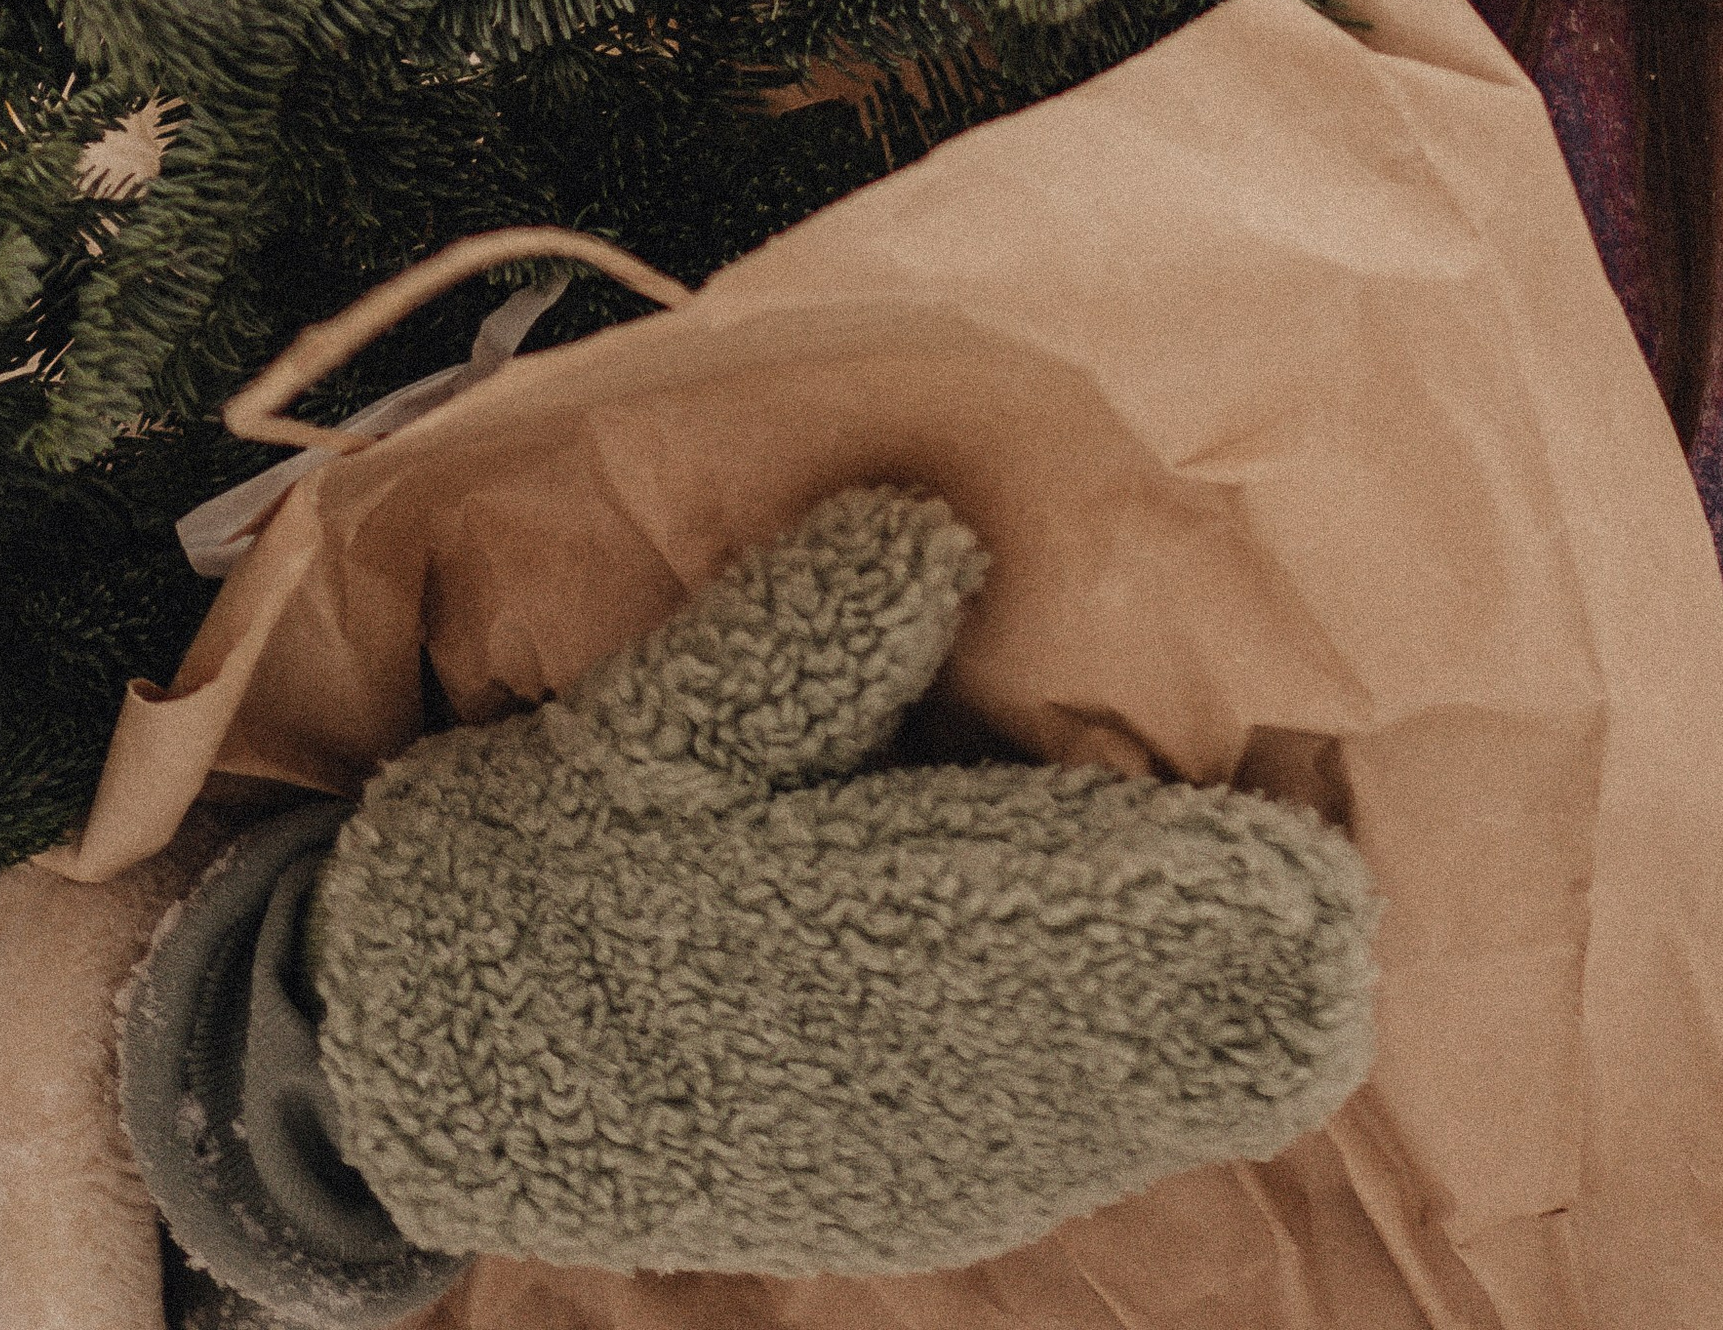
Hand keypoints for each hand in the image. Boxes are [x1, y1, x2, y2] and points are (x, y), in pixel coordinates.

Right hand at [307, 487, 1378, 1278]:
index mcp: (867, 954)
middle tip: (1318, 804)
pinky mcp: (931, 1191)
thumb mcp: (636, 726)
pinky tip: (1170, 951)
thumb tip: (943, 530)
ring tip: (1281, 870)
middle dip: (1285, 928)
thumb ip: (795, 638)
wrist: (404, 1074)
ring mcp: (946, 1164)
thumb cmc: (532, 872)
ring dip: (1238, 983)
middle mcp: (938, 1095)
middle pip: (1215, 1039)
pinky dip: (1166, 1035)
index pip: (1135, 930)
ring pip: (1183, 1092)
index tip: (1306, 783)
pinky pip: (1110, 1122)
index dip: (1258, 871)